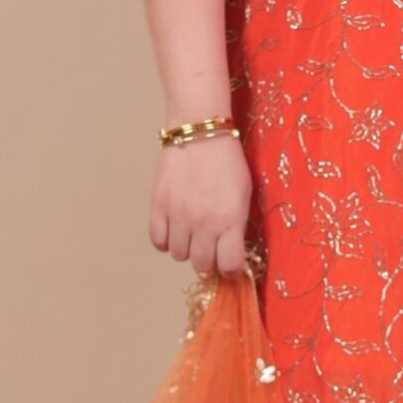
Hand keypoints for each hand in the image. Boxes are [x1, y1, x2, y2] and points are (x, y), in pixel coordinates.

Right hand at [148, 133, 253, 277]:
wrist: (200, 132)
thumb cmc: (228, 161)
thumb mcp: (245, 194)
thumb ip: (237, 225)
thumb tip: (232, 251)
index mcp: (230, 220)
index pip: (229, 265)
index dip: (231, 269)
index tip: (230, 264)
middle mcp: (204, 224)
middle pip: (202, 265)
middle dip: (209, 260)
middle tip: (211, 247)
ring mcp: (178, 216)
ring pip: (178, 255)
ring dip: (187, 249)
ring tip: (192, 233)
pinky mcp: (158, 206)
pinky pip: (158, 241)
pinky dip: (165, 240)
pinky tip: (173, 229)